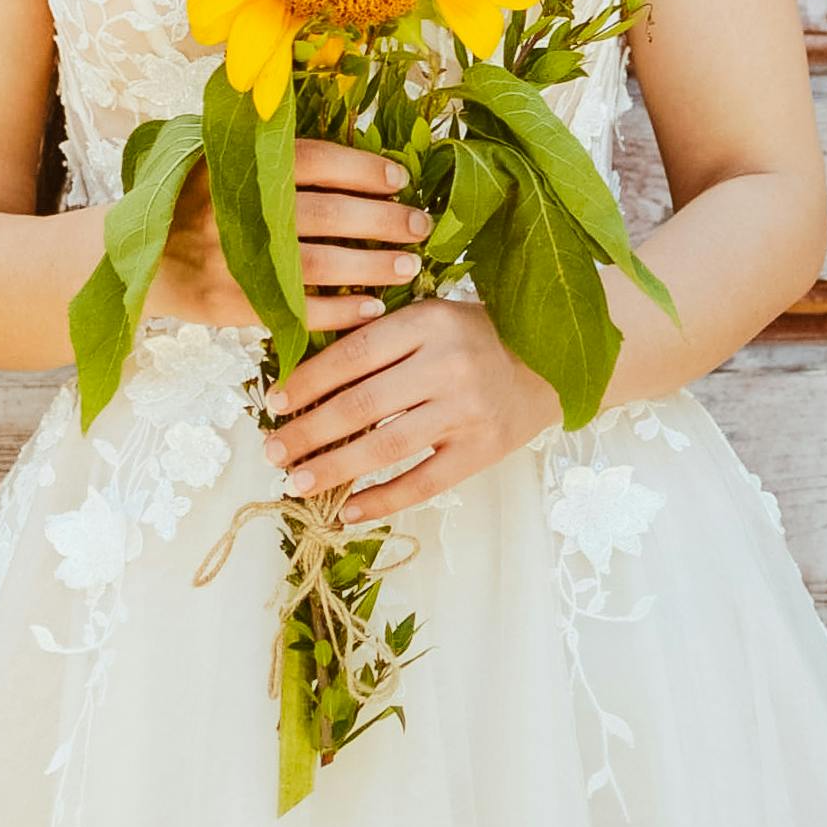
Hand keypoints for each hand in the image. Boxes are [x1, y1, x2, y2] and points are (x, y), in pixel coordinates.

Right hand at [143, 138, 431, 330]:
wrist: (137, 256)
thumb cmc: (193, 201)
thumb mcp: (218, 159)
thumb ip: (270, 154)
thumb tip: (354, 156)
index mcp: (238, 164)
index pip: (316, 160)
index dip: (363, 169)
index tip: (400, 179)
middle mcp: (237, 210)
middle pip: (328, 213)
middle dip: (382, 219)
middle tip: (420, 224)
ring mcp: (232, 259)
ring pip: (319, 264)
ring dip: (371, 266)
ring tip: (408, 266)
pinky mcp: (229, 304)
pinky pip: (297, 311)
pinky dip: (339, 313)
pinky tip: (372, 310)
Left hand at [257, 295, 562, 519]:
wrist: (554, 364)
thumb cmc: (477, 337)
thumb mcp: (431, 316)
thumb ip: (380, 337)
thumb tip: (307, 374)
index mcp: (428, 321)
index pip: (352, 354)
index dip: (307, 381)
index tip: (273, 401)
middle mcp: (447, 364)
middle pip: (361, 404)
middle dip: (308, 431)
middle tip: (273, 449)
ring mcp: (466, 411)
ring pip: (385, 447)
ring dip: (333, 468)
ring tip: (297, 482)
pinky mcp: (482, 451)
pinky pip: (423, 483)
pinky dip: (382, 500)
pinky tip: (348, 510)